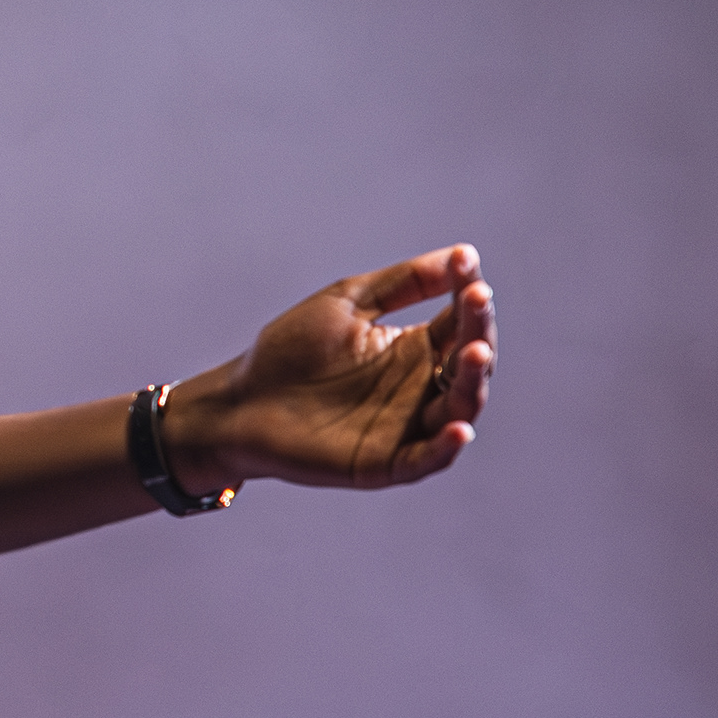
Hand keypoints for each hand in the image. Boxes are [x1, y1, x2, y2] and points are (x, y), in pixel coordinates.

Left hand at [166, 245, 493, 494]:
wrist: (240, 401)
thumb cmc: (289, 350)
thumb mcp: (347, 303)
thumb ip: (403, 282)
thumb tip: (464, 254)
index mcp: (415, 350)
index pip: (460, 324)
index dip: (469, 298)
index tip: (468, 268)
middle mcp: (420, 389)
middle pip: (468, 365)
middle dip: (477, 333)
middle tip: (475, 303)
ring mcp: (407, 427)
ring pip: (457, 410)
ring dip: (470, 383)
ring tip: (473, 352)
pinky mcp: (385, 463)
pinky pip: (426, 459)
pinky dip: (445, 447)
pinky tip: (459, 429)